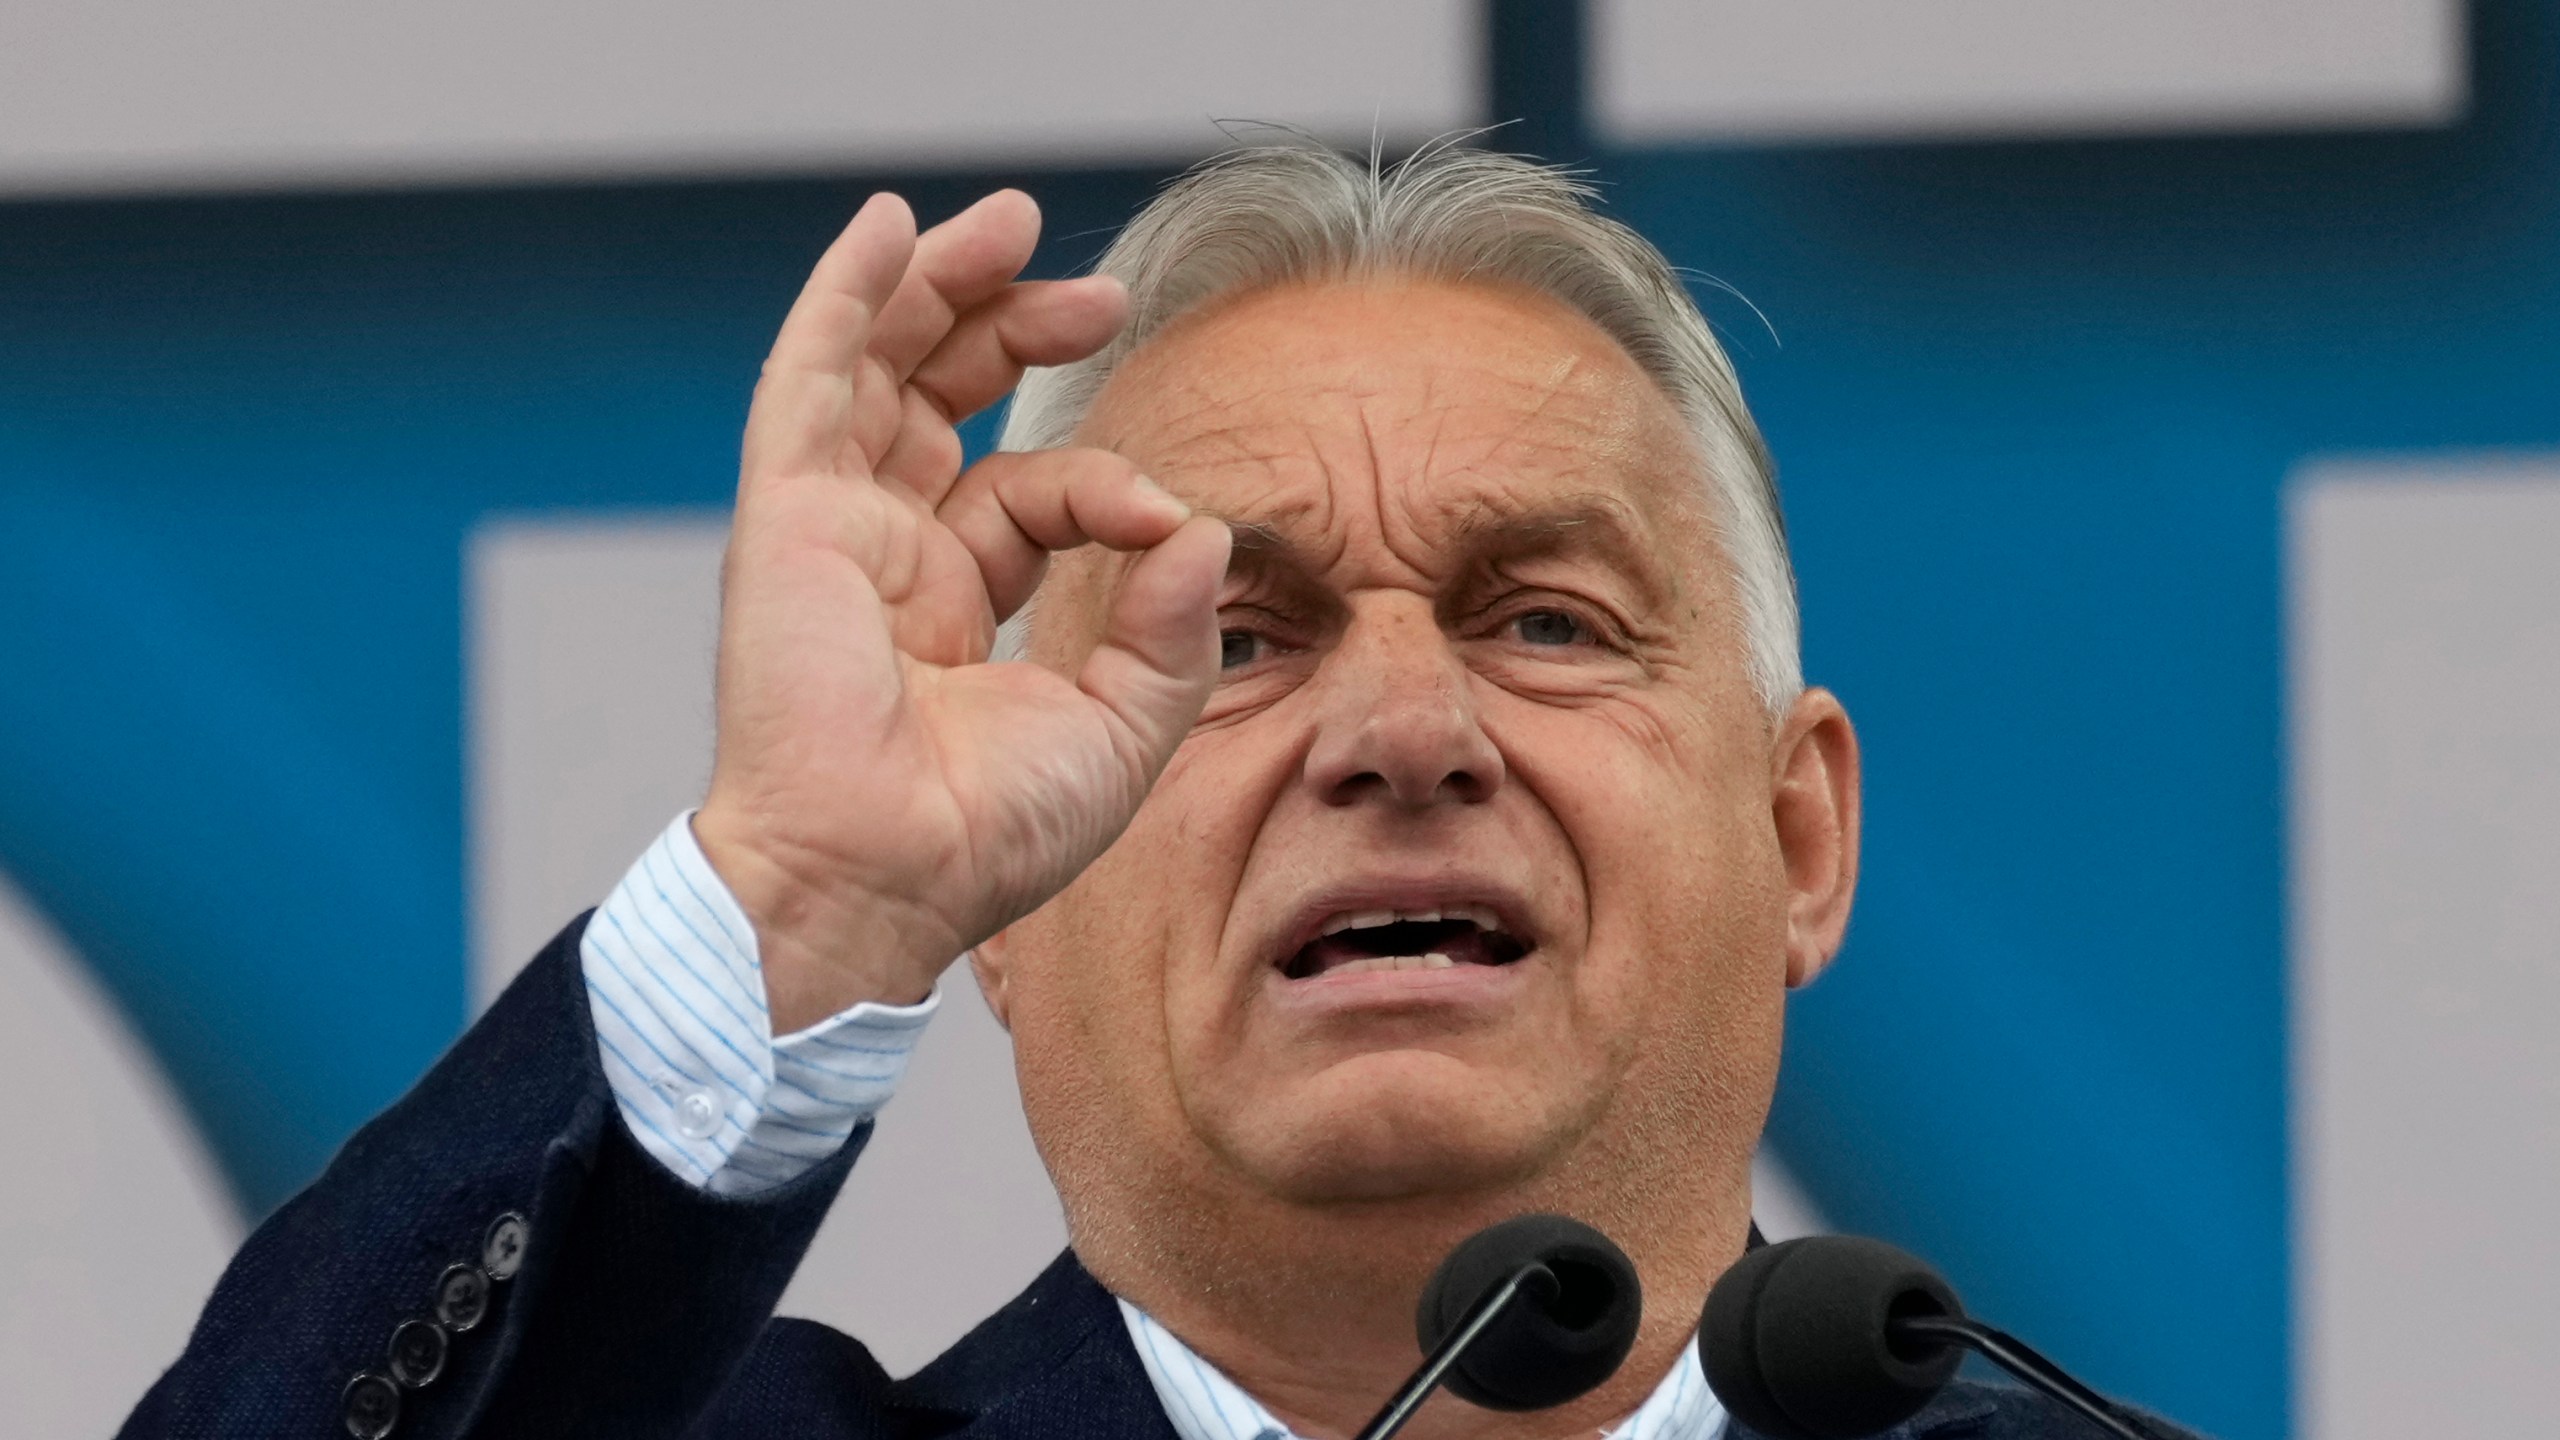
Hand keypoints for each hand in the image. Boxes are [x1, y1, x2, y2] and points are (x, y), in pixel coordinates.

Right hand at [693, 190, 1230, 1030]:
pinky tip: (888, 228)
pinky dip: (844, 300)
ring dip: (938, 289)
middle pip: (941, 404)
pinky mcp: (787, 518)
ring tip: (1008, 223)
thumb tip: (1207, 530)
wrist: (883, 880)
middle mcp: (886, 557)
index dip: (1105, 484)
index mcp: (952, 605)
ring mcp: (830, 531)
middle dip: (1011, 330)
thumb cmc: (986, 836)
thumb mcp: (1120, 730)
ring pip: (878, 373)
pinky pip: (809, 383)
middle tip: (1098, 294)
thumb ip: (1170, 631)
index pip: (1030, 494)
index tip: (1164, 520)